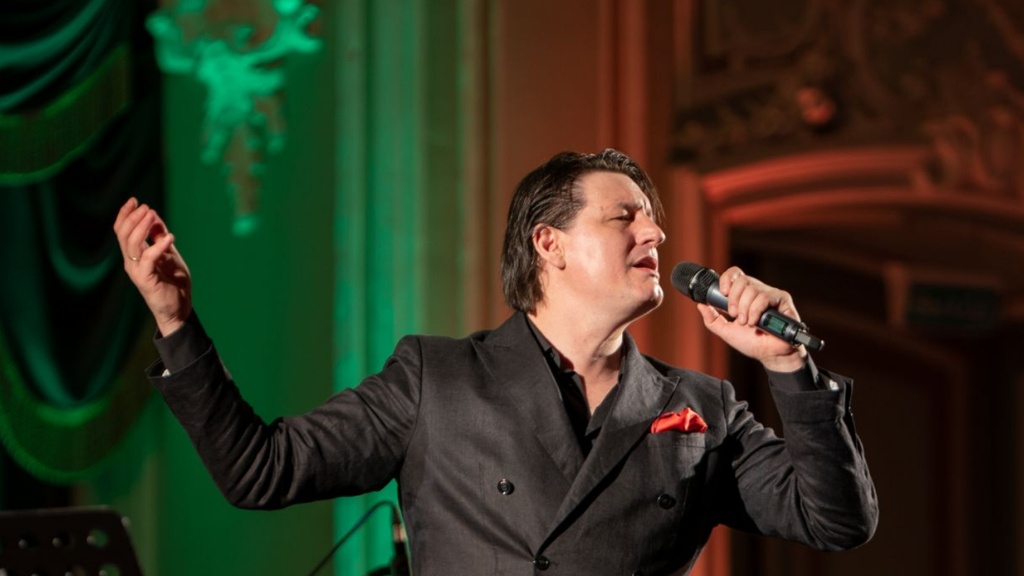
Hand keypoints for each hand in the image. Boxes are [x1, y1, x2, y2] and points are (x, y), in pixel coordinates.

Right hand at [113, 198, 191, 335]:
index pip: (122, 231)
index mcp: (135, 255)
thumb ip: (160, 238)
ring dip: (142, 227)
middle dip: (133, 217)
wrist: (179, 309)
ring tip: (152, 214)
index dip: (125, 215)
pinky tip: (170, 237)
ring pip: (131, 244)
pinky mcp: (145, 280)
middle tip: (145, 207)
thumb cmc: (173, 283)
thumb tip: (155, 217)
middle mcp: (131, 262)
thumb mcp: (168, 254)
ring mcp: (137, 271)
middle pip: (123, 235)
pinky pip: (148, 259)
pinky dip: (158, 246)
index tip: (134, 200)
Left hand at [695, 266, 806, 371]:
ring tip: (747, 323)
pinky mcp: (782, 299)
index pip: (735, 274)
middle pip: (742, 280)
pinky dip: (756, 311)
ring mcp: (770, 294)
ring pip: (752, 289)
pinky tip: (755, 322)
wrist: (769, 355)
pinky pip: (764, 297)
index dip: (727, 279)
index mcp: (744, 294)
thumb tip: (700, 305)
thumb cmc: (752, 343)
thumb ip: (712, 319)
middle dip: (734, 300)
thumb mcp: (727, 331)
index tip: (722, 293)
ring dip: (745, 309)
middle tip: (735, 316)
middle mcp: (758, 290)